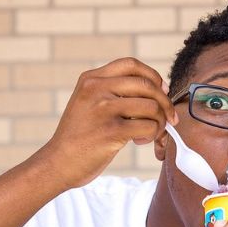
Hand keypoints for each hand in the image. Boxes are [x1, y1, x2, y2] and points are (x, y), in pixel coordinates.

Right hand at [40, 57, 177, 190]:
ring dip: (160, 122)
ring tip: (149, 133)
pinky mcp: (112, 131)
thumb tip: (159, 89)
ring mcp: (104, 109)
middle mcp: (97, 89)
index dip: (154, 76)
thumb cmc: (80, 135)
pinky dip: (152, 135)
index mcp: (92, 79)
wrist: (59, 162)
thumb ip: (113, 91)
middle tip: (168, 119)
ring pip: (152, 106)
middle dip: (165, 103)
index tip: (162, 91)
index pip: (131, 64)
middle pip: (147, 85)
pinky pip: (149, 127)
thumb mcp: (89, 102)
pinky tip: (139, 141)